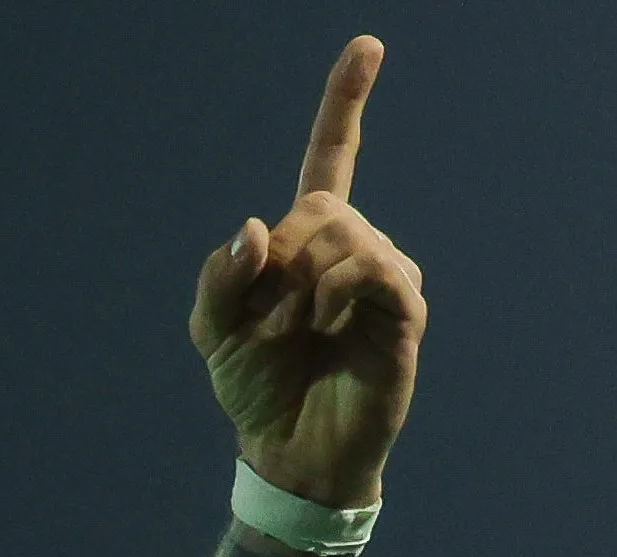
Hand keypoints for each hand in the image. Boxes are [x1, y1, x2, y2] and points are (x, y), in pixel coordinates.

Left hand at [193, 37, 425, 511]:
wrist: (289, 450)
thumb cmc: (255, 388)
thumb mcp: (211, 330)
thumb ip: (220, 274)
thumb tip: (257, 225)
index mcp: (309, 240)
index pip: (332, 156)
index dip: (345, 103)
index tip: (368, 47)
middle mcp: (355, 246)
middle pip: (319, 207)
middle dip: (281, 260)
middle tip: (273, 318)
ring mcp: (384, 275)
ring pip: (344, 235)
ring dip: (302, 286)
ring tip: (300, 332)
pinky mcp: (405, 308)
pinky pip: (373, 266)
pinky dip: (335, 292)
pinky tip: (325, 326)